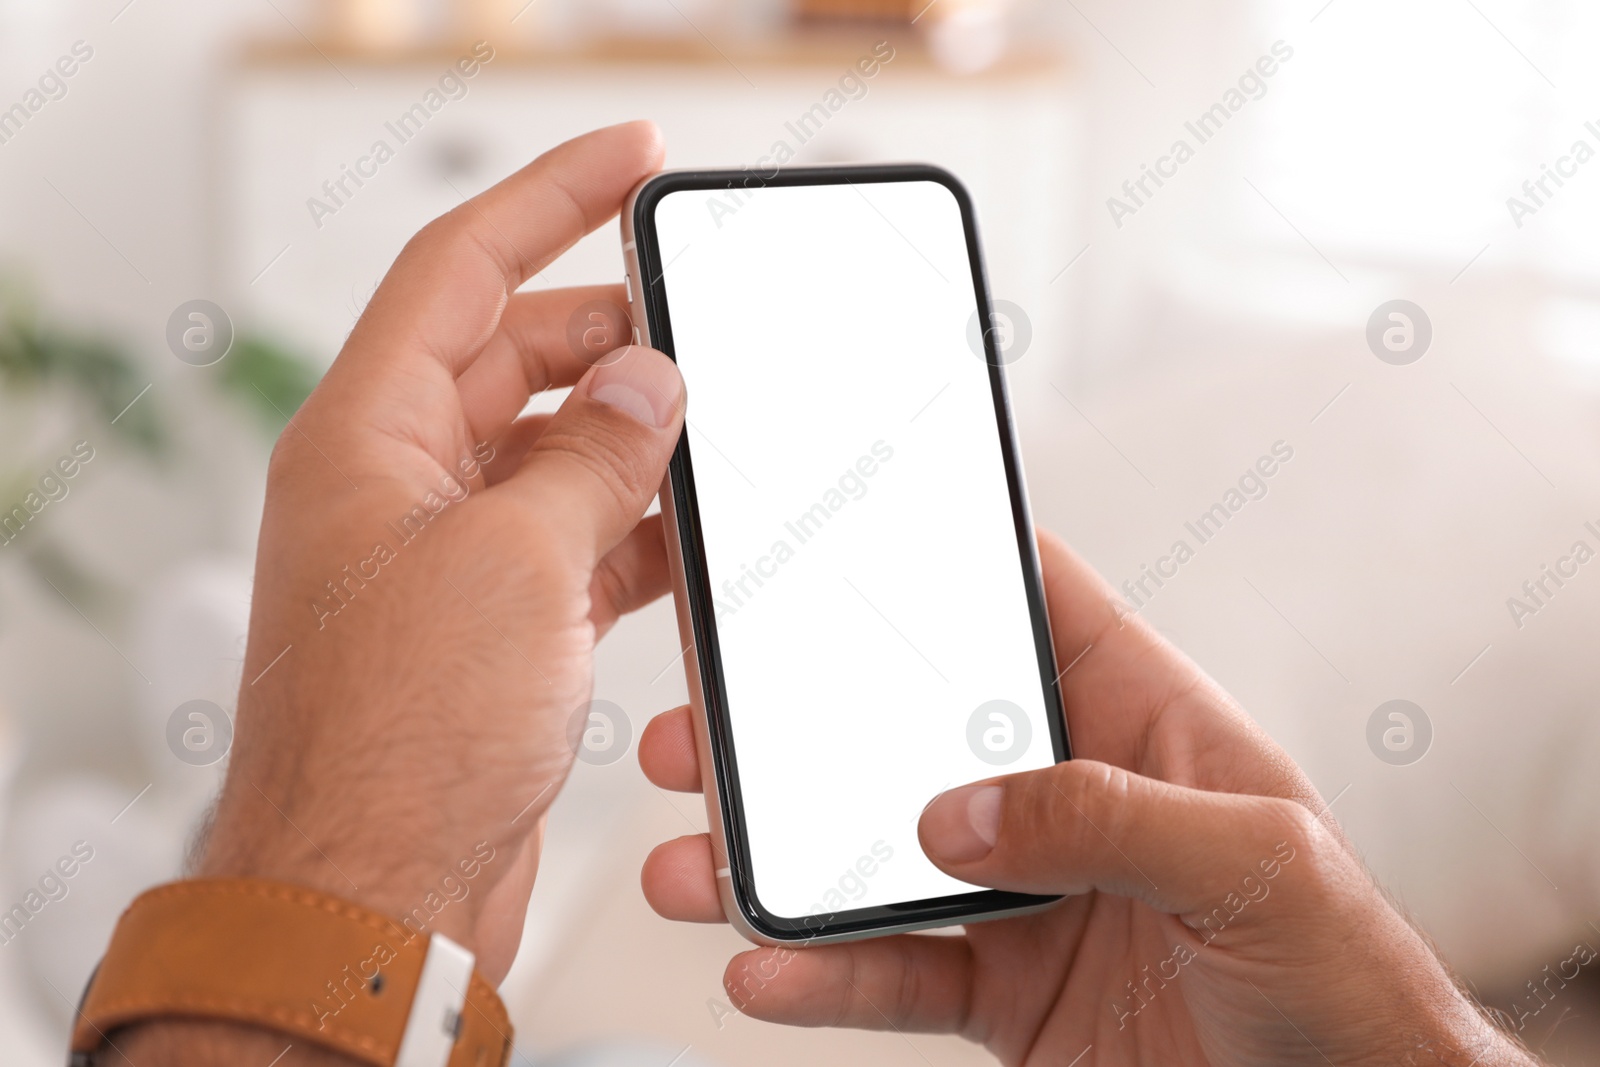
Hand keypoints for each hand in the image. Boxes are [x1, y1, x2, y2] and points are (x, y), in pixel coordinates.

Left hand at [195, 121, 681, 983]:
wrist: (376, 899)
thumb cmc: (398, 747)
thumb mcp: (515, 564)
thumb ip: (591, 456)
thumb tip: (646, 385)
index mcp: (367, 438)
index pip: (460, 270)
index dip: (550, 198)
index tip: (630, 161)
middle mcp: (398, 487)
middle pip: (513, 358)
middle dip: (610, 337)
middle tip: (700, 326)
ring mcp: (446, 560)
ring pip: (554, 455)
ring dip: (631, 443)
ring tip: (713, 432)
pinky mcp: (491, 630)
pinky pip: (573, 542)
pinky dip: (633, 530)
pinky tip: (690, 534)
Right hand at [639, 530, 1537, 1065]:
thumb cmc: (1345, 975)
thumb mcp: (1259, 862)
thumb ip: (1111, 817)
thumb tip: (962, 811)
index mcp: (1141, 725)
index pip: (1036, 609)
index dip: (947, 564)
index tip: (845, 536)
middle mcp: (1068, 799)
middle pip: (912, 733)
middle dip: (803, 725)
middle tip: (713, 719)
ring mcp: (1024, 896)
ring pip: (874, 857)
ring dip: (777, 858)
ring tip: (696, 861)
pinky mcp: (1001, 991)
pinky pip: (892, 974)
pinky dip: (821, 975)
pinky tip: (766, 970)